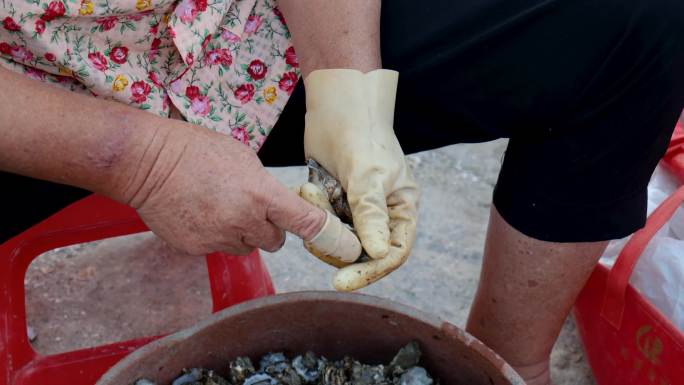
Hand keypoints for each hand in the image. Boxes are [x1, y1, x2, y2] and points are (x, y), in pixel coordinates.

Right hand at [123, 123, 325, 255]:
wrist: (147, 163)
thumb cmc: (195, 150)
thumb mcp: (243, 158)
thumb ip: (265, 186)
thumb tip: (277, 206)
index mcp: (259, 193)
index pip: (303, 221)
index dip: (323, 232)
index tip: (338, 241)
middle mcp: (242, 220)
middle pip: (275, 241)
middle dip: (269, 228)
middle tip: (250, 208)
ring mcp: (218, 238)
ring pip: (247, 247)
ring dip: (242, 234)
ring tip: (219, 208)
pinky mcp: (197, 248)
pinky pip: (219, 248)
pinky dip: (215, 236)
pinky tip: (200, 214)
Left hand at [302, 69, 418, 289]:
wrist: (336, 102)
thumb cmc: (361, 133)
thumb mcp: (367, 174)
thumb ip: (371, 214)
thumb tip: (379, 253)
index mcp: (400, 208)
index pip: (392, 253)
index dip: (369, 271)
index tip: (340, 281)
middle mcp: (380, 213)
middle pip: (360, 252)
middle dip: (335, 243)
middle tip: (315, 230)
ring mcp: (354, 208)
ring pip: (335, 238)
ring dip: (319, 222)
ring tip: (311, 191)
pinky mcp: (333, 200)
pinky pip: (319, 221)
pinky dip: (310, 210)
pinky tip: (308, 186)